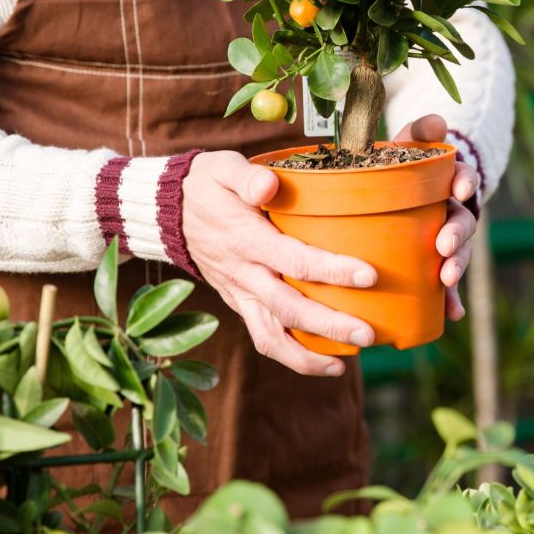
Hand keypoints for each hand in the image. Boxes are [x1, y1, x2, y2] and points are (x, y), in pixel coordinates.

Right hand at [182, 151, 377, 376]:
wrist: (165, 212)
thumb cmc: (206, 185)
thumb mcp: (222, 168)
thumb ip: (247, 177)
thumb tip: (269, 185)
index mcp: (246, 239)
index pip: (294, 260)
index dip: (332, 270)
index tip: (369, 276)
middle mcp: (243, 274)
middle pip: (288, 308)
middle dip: (329, 325)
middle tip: (368, 334)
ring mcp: (239, 293)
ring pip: (271, 336)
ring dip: (307, 356)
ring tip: (344, 365)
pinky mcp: (238, 303)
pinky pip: (263, 337)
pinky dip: (291, 355)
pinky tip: (325, 362)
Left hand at [392, 114, 478, 321]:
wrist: (396, 195)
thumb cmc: (401, 167)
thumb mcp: (408, 144)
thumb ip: (419, 131)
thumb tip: (438, 121)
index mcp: (449, 182)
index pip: (465, 178)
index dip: (466, 182)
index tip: (460, 189)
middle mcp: (453, 211)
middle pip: (463, 222)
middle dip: (457, 235)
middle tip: (444, 246)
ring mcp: (446, 241)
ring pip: (457, 254)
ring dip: (456, 267)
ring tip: (446, 281)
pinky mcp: (435, 265)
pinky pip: (445, 286)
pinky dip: (451, 301)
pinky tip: (452, 315)